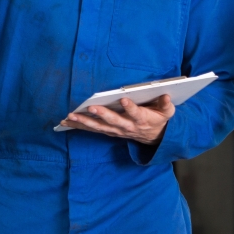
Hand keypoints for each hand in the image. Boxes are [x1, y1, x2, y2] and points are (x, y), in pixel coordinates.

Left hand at [60, 95, 174, 143]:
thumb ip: (166, 105)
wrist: (154, 138)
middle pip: (113, 121)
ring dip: (84, 122)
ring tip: (70, 116)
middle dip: (102, 114)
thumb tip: (165, 95)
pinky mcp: (109, 131)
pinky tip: (66, 122)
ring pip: (99, 127)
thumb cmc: (158, 119)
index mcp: (141, 120)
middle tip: (91, 108)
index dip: (130, 108)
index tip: (124, 99)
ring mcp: (116, 130)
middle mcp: (127, 126)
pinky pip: (93, 129)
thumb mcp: (167, 113)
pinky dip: (79, 126)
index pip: (136, 114)